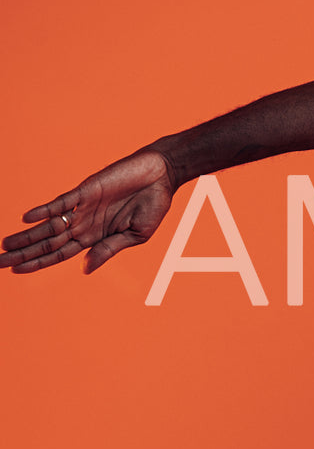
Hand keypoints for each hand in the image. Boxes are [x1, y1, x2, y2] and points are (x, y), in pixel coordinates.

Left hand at [1, 151, 175, 273]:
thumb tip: (85, 268)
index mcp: (95, 238)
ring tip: (5, 244)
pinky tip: (28, 218)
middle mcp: (84, 224)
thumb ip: (109, 250)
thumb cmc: (154, 206)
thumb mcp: (136, 235)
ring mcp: (83, 208)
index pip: (59, 254)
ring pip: (49, 225)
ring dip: (27, 235)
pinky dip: (45, 211)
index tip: (14, 271)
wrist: (162, 176)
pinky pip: (61, 203)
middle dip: (23, 253)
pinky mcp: (85, 191)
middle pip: (47, 242)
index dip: (38, 263)